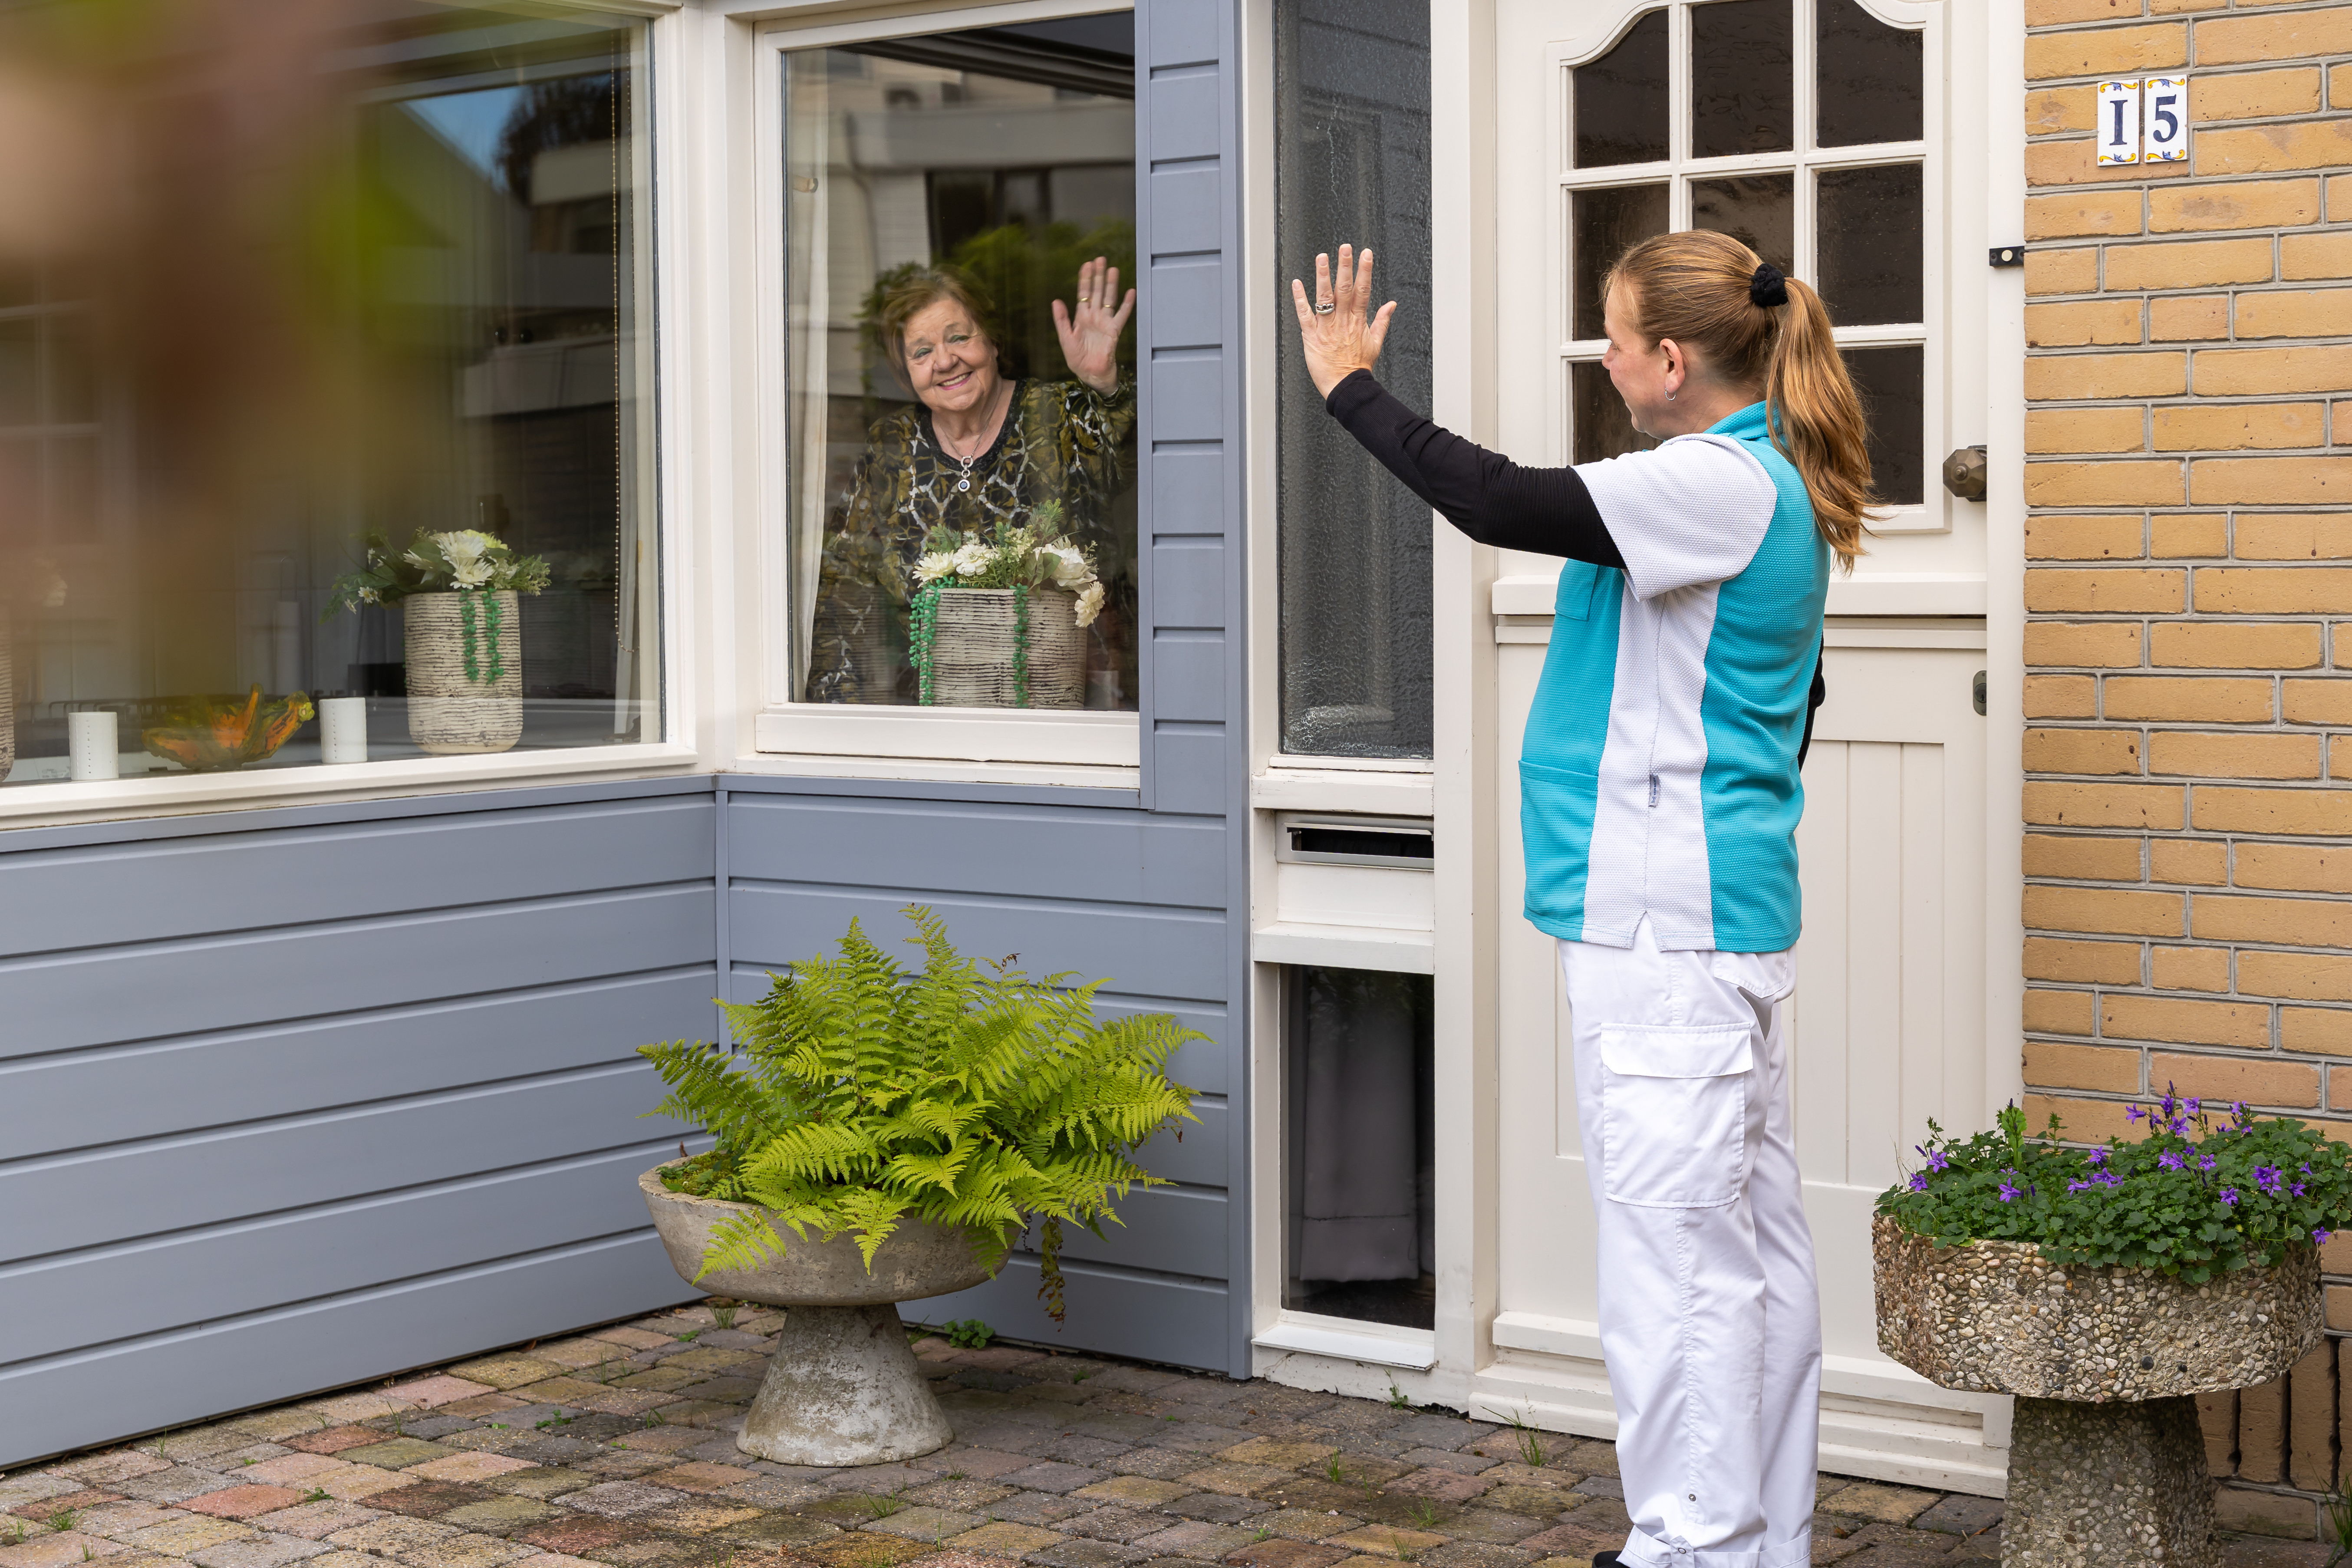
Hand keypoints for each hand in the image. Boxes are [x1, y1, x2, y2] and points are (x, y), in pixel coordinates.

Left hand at [1052, 256, 1135, 393]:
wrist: (1090, 373)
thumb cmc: (1077, 358)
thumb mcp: (1065, 338)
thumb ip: (1061, 320)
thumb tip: (1056, 301)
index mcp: (1081, 317)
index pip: (1084, 294)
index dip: (1085, 279)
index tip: (1087, 265)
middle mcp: (1094, 316)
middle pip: (1097, 292)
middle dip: (1098, 276)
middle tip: (1100, 260)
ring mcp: (1105, 322)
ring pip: (1109, 299)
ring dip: (1111, 284)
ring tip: (1113, 269)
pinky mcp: (1114, 330)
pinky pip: (1122, 315)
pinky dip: (1127, 304)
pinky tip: (1130, 292)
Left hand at [1290, 243, 1394, 399]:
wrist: (1345, 386)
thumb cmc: (1358, 366)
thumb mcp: (1375, 342)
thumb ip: (1382, 320)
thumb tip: (1391, 304)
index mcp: (1358, 320)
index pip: (1363, 290)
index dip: (1365, 270)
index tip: (1366, 254)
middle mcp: (1342, 320)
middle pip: (1345, 288)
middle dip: (1346, 266)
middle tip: (1345, 247)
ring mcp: (1327, 327)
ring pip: (1325, 297)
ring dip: (1323, 276)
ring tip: (1322, 258)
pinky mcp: (1312, 335)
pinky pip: (1305, 314)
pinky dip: (1300, 298)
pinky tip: (1296, 283)